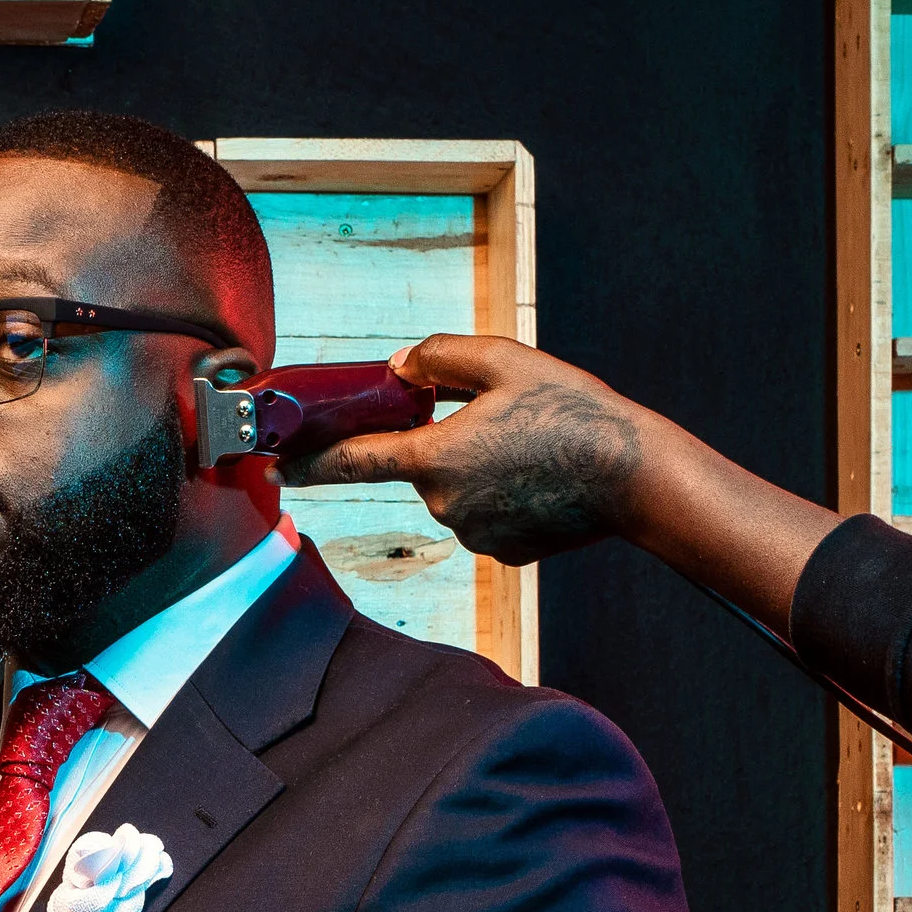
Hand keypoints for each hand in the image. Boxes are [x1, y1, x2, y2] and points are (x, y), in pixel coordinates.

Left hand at [279, 334, 648, 564]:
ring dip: (476, 470)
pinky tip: (542, 479)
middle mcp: (442, 504)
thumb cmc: (573, 412)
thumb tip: (399, 367)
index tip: (277, 467)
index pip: (351, 463)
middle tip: (500, 421)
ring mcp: (471, 534)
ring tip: (532, 448)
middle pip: (419, 468)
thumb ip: (441, 358)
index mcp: (434, 457)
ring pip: (454, 492)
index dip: (309, 463)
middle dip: (443, 443)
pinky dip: (503, 496)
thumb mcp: (506, 361)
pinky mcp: (500, 553)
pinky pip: (485, 517)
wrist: (635, 476)